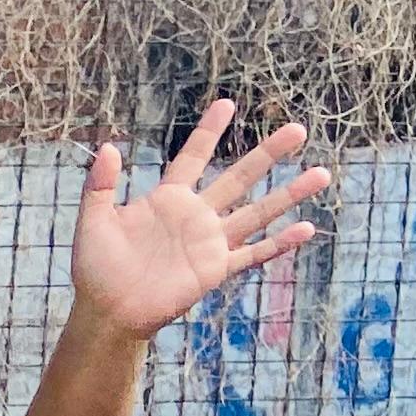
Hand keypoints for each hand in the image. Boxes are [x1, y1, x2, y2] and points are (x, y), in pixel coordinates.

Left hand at [70, 99, 332, 340]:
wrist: (107, 312)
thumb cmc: (96, 268)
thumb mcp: (93, 221)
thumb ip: (99, 185)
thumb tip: (107, 146)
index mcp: (167, 199)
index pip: (194, 157)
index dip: (209, 131)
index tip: (227, 103)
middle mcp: (196, 216)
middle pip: (239, 177)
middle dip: (268, 154)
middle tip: (298, 130)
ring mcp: (209, 243)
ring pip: (258, 212)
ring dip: (289, 194)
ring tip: (322, 173)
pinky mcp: (216, 270)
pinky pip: (254, 254)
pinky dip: (280, 243)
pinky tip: (307, 228)